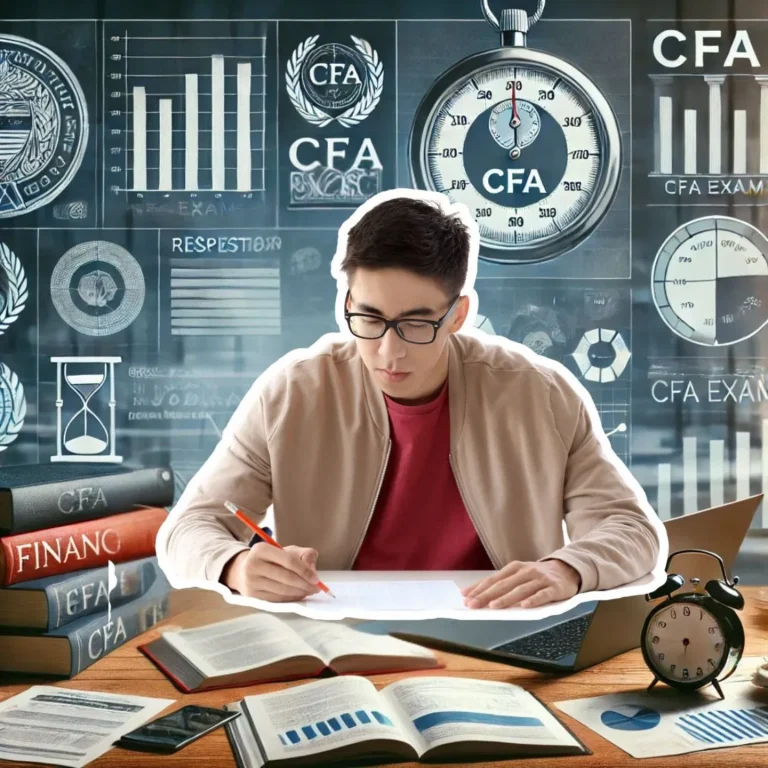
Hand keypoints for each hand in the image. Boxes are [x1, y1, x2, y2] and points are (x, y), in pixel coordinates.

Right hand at [222, 545, 321, 601]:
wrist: (244, 570)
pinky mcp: (252, 595)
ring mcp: (251, 581)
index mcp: (262, 549)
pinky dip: (291, 598)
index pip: (289, 561)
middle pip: (286, 577)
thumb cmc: (270, 559)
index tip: (316, 578)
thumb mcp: (285, 550)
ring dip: (300, 592)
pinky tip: (298, 595)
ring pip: (282, 590)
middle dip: (304, 584)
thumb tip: (312, 569)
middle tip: (316, 588)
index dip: (304, 571)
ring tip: (309, 591)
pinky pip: (277, 599)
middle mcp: (253, 564)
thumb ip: (303, 554)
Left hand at [461, 559, 580, 609]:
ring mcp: (540, 579)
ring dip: (506, 598)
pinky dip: (533, 600)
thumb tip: (473, 593)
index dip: (479, 588)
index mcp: (514, 568)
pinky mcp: (554, 588)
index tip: (465, 597)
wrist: (566, 569)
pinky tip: (525, 606)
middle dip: (486, 595)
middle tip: (473, 604)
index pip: (493, 579)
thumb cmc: (536, 576)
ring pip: (520, 590)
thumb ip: (500, 584)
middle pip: (503, 585)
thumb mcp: (518, 575)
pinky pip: (542, 595)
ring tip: (494, 606)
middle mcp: (526, 571)